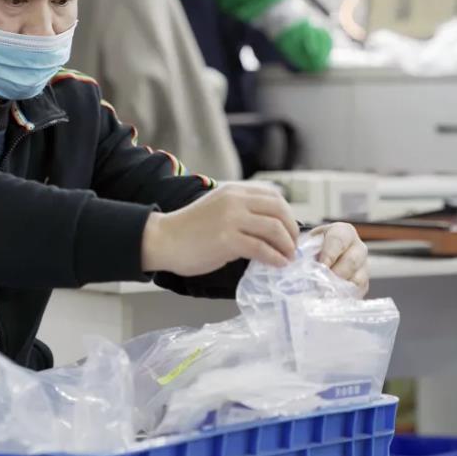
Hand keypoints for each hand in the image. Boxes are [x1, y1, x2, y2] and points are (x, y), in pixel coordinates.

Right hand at [142, 183, 298, 275]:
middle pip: (279, 211)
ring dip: (286, 245)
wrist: (164, 239)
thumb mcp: (219, 208)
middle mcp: (235, 200)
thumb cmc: (189, 229)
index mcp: (234, 191)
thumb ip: (241, 210)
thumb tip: (271, 226)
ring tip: (288, 257)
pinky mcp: (227, 240)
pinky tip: (278, 264)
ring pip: (274, 229)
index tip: (289, 232)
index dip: (288, 216)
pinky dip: (274, 258)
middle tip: (292, 247)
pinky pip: (261, 249)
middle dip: (292, 231)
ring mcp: (231, 219)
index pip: (275, 197)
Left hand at [311, 222, 368, 294]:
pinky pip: (358, 290)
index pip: (339, 241)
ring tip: (324, 294)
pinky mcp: (364, 282)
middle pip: (351, 261)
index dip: (329, 254)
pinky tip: (331, 299)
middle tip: (320, 284)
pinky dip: (344, 296)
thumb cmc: (315, 246)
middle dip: (334, 274)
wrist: (323, 253)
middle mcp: (358, 247)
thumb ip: (305, 250)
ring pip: (357, 278)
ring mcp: (363, 266)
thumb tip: (296, 264)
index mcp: (344, 232)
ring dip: (340, 288)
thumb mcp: (309, 242)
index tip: (320, 266)